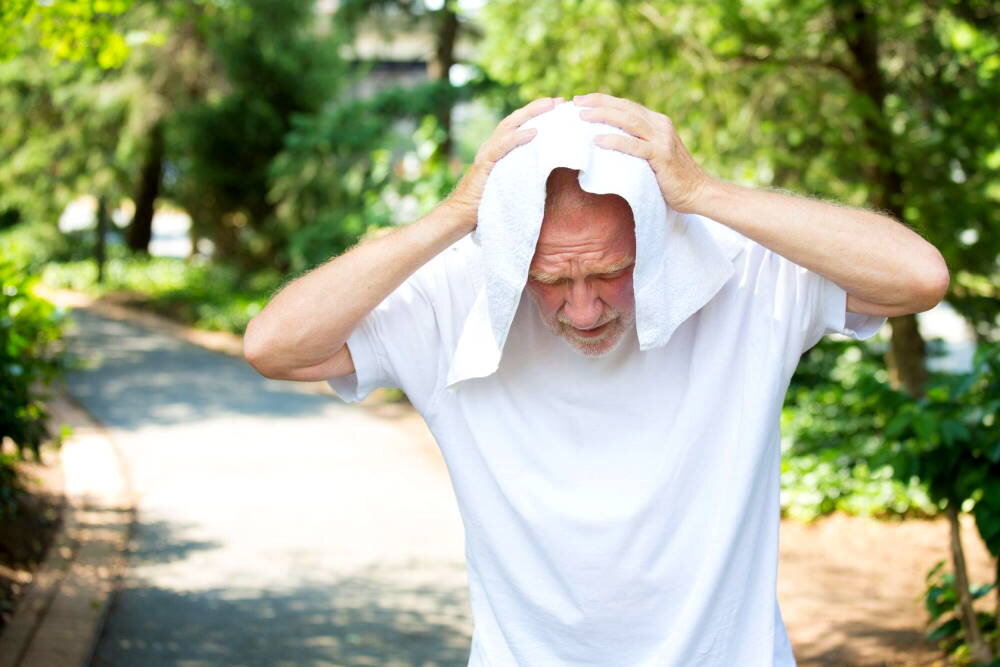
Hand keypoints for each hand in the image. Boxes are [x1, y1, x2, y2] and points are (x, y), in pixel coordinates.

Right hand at [443, 96, 563, 231]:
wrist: (460, 216)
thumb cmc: (485, 204)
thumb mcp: (509, 183)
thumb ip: (521, 172)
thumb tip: (546, 170)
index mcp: (497, 149)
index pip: (518, 126)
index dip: (536, 114)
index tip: (557, 107)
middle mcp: (491, 146)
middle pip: (515, 119)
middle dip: (537, 107)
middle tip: (559, 100)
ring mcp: (487, 154)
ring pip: (509, 126)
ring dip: (530, 114)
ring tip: (550, 106)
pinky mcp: (484, 165)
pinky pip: (502, 147)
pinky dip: (517, 137)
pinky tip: (533, 132)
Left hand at [573, 92, 711, 213]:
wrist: (698, 191)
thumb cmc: (671, 177)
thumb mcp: (653, 153)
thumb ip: (638, 143)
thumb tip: (608, 141)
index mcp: (657, 122)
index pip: (627, 105)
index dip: (603, 100)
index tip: (581, 100)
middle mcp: (660, 125)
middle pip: (625, 108)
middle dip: (599, 102)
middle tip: (576, 102)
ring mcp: (662, 139)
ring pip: (629, 121)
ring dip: (603, 116)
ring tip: (582, 116)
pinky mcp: (661, 156)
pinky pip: (634, 145)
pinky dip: (615, 141)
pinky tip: (597, 140)